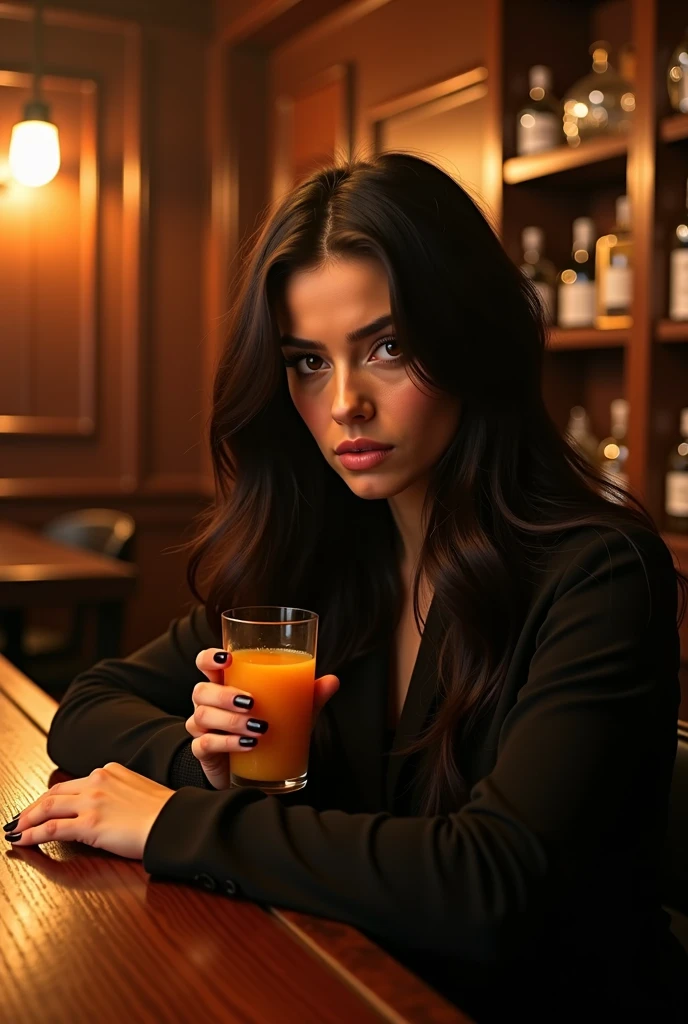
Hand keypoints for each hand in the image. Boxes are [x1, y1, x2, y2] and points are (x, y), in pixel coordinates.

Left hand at [3, 763, 175, 859]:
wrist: (175, 822)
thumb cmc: (164, 812)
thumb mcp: (139, 790)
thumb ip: (119, 791)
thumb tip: (108, 807)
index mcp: (110, 771)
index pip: (72, 784)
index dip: (51, 797)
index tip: (41, 805)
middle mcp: (97, 781)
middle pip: (54, 794)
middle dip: (32, 808)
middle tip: (19, 819)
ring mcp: (92, 802)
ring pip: (48, 808)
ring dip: (26, 820)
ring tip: (15, 829)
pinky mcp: (89, 825)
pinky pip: (52, 829)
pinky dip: (32, 835)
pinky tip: (22, 840)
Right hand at [187, 648, 339, 789]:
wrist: (254, 769)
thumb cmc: (266, 729)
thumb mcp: (290, 711)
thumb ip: (309, 695)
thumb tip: (332, 681)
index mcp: (225, 683)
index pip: (205, 663)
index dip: (209, 658)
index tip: (228, 659)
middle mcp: (208, 703)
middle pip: (201, 691)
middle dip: (225, 695)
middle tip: (251, 701)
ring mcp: (203, 728)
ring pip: (201, 716)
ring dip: (231, 721)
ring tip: (258, 726)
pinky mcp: (204, 752)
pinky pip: (206, 744)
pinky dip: (228, 743)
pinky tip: (248, 745)